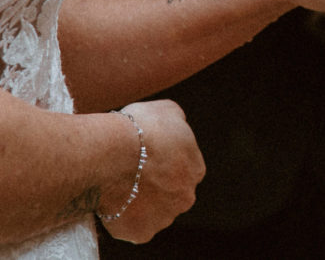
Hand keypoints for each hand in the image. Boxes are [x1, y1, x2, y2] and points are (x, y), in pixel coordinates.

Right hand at [99, 100, 204, 243]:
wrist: (112, 154)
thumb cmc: (140, 129)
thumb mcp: (166, 111)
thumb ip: (176, 122)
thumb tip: (176, 124)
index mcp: (196, 169)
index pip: (183, 170)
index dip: (163, 163)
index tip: (146, 157)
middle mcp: (185, 196)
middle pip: (170, 194)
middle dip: (154, 186)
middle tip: (131, 173)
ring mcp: (163, 217)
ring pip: (152, 212)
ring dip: (139, 202)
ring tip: (118, 186)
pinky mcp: (140, 231)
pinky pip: (131, 227)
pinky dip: (121, 218)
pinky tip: (111, 202)